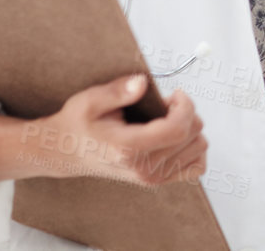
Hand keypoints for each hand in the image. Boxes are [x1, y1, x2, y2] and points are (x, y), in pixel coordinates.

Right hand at [35, 74, 206, 186]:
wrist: (65, 152)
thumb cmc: (78, 124)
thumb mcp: (90, 101)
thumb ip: (118, 91)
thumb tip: (142, 84)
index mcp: (128, 148)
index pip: (178, 129)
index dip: (185, 106)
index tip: (174, 94)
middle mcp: (143, 168)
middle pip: (192, 135)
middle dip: (185, 112)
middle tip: (164, 105)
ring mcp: (151, 178)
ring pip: (199, 147)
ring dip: (190, 127)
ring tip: (166, 119)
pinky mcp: (157, 180)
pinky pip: (196, 166)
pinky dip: (193, 147)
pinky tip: (175, 135)